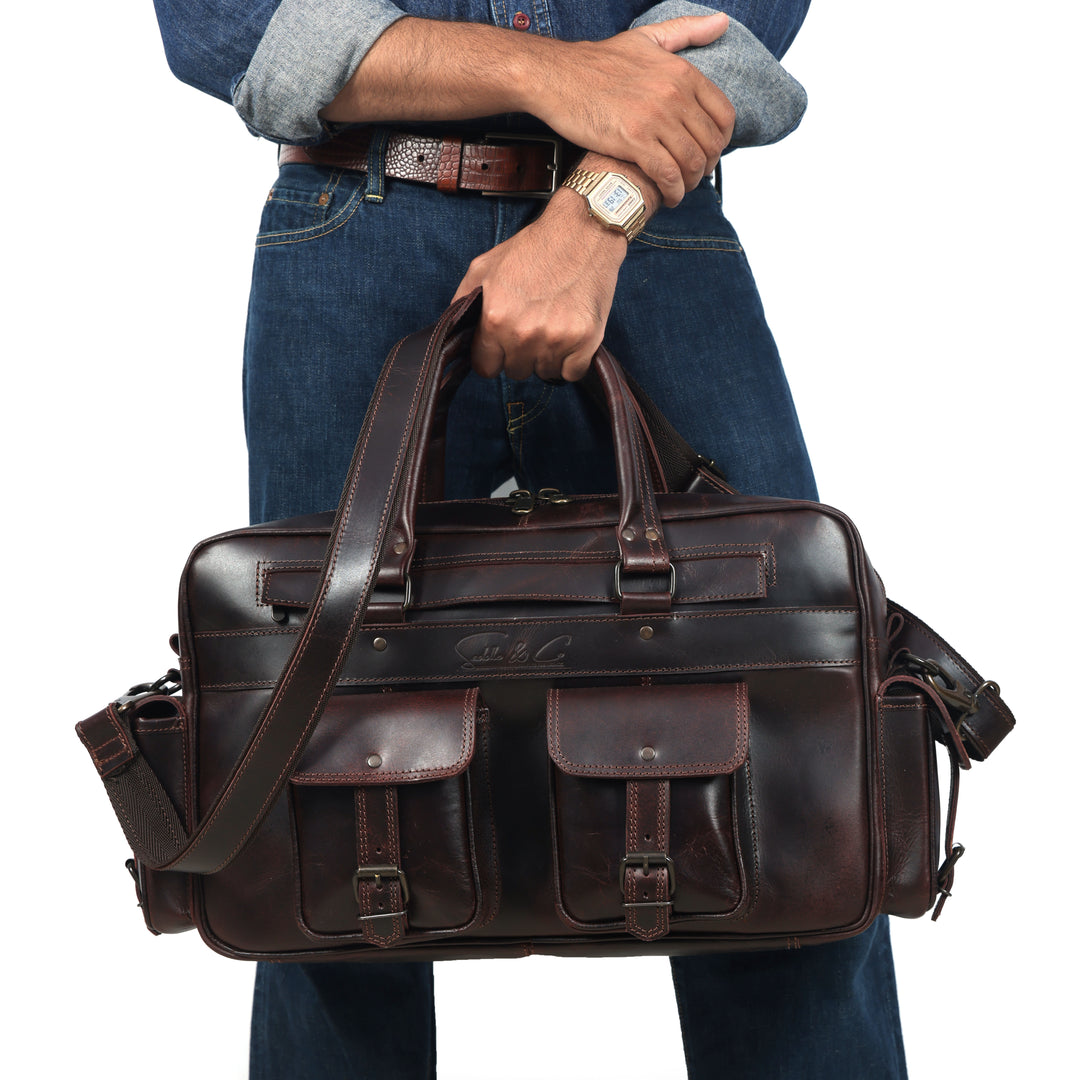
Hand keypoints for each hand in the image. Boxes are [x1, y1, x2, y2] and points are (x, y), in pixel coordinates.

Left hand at [451, 192, 625, 380]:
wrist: (583, 231)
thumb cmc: (534, 248)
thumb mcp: (483, 267)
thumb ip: (463, 302)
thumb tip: (455, 334)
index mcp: (495, 318)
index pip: (485, 368)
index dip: (493, 356)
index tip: (502, 345)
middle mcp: (524, 333)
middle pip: (516, 372)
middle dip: (520, 354)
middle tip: (533, 323)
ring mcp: (557, 339)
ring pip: (545, 373)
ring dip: (547, 356)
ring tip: (553, 322)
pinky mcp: (586, 340)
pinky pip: (572, 374)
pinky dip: (572, 360)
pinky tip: (571, 331)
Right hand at [534, 13, 735, 205]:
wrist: (558, 76)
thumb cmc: (597, 62)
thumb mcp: (647, 38)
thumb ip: (687, 31)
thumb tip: (722, 22)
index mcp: (682, 72)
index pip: (723, 115)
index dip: (721, 141)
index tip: (709, 152)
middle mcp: (674, 94)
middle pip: (710, 143)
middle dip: (706, 166)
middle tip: (693, 175)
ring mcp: (655, 118)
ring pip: (691, 162)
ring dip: (690, 183)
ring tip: (680, 188)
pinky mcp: (634, 141)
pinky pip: (667, 174)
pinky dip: (673, 191)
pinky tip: (668, 196)